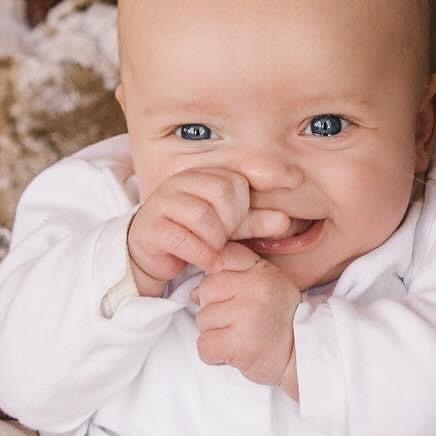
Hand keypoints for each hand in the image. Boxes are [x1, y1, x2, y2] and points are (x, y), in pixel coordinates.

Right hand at [127, 169, 289, 295]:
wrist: (155, 253)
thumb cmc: (196, 234)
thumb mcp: (230, 227)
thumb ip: (256, 221)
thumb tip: (285, 221)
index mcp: (202, 175)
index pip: (235, 183)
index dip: (241, 210)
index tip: (233, 226)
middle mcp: (180, 182)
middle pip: (221, 194)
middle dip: (228, 225)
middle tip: (222, 240)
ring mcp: (162, 202)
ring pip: (202, 216)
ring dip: (214, 240)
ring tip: (213, 250)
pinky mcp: (150, 228)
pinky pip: (182, 238)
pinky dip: (200, 254)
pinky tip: (205, 261)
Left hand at [195, 243, 300, 387]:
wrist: (302, 357)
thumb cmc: (280, 323)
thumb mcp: (268, 287)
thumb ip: (236, 277)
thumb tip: (194, 292)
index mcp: (262, 271)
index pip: (221, 257)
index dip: (218, 278)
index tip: (231, 295)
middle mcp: (255, 288)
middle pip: (205, 289)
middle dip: (214, 308)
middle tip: (238, 322)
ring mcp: (246, 315)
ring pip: (203, 319)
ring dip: (215, 333)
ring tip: (240, 337)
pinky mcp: (238, 344)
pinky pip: (204, 345)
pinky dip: (214, 355)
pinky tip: (234, 352)